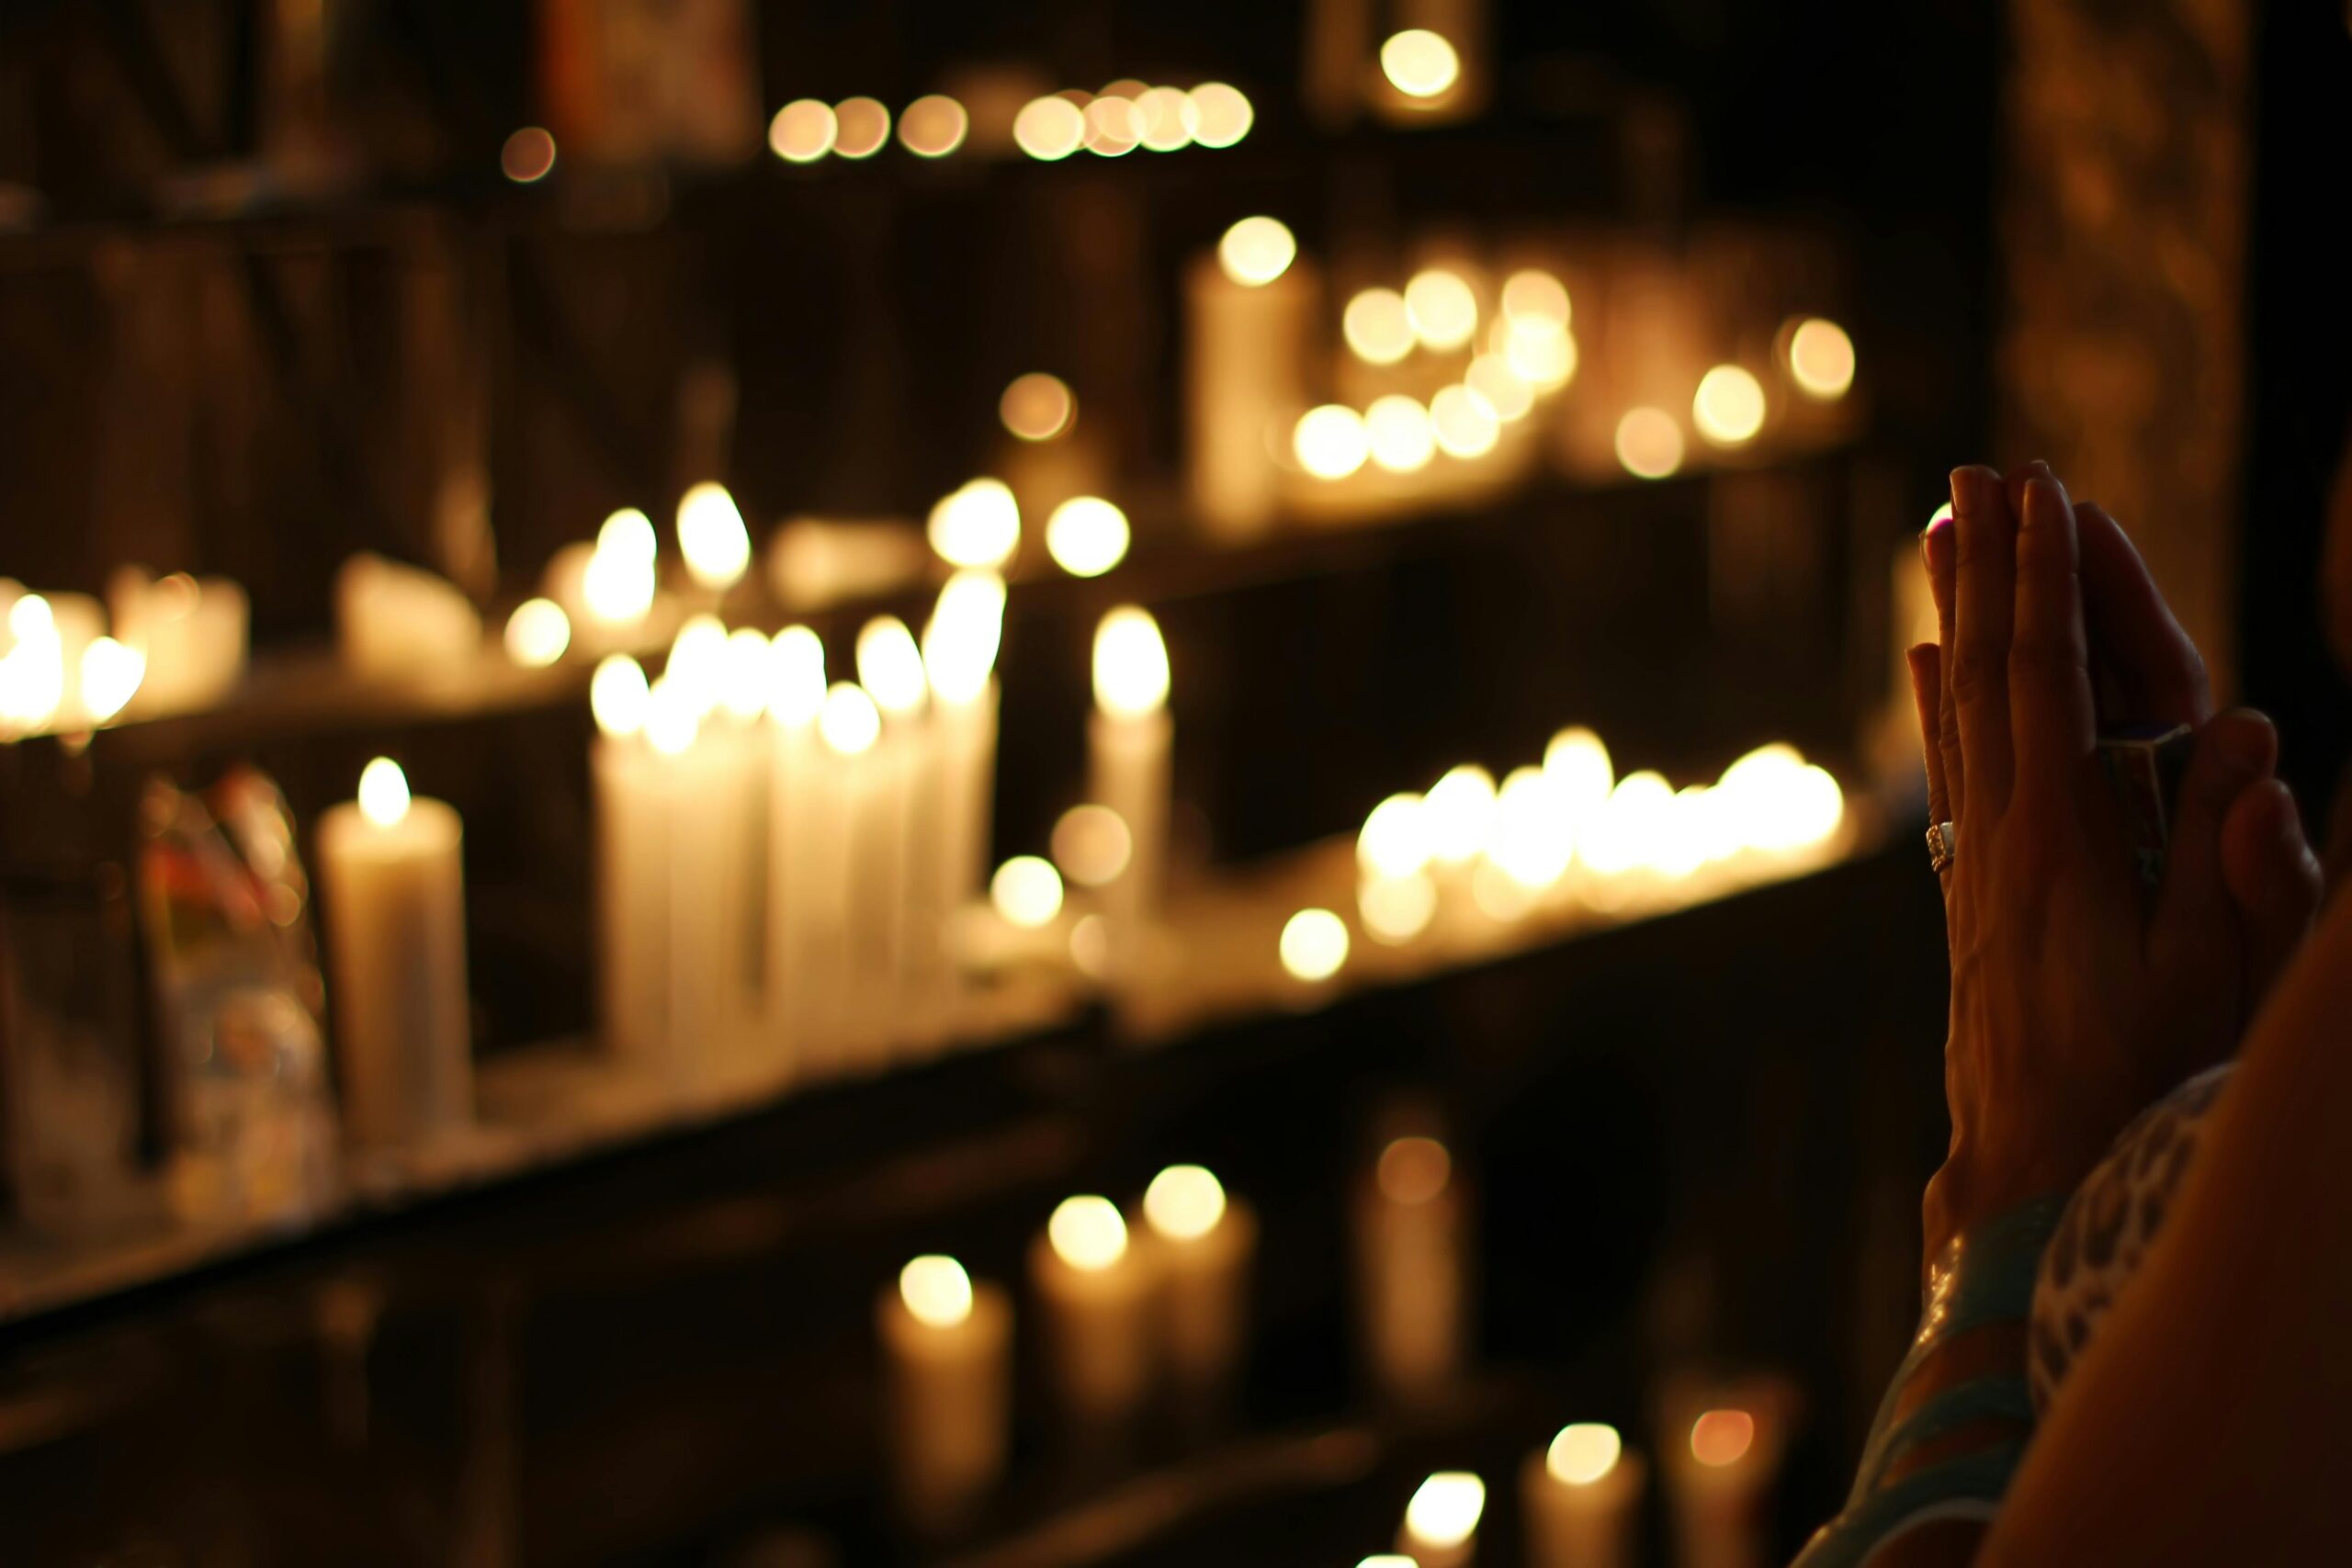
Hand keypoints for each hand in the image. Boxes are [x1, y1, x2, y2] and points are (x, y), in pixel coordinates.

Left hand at [1905, 465, 2318, 1262]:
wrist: (2028, 1168)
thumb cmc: (2139, 1080)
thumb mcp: (2215, 977)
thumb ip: (2240, 861)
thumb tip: (2259, 738)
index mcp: (2060, 837)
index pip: (2046, 678)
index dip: (2043, 582)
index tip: (2036, 496)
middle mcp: (1999, 831)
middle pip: (1982, 670)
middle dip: (1985, 567)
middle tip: (1971, 473)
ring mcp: (1975, 858)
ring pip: (1954, 707)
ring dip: (1952, 612)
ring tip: (1939, 531)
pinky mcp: (1969, 889)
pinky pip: (1949, 768)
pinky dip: (1936, 701)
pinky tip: (1924, 660)